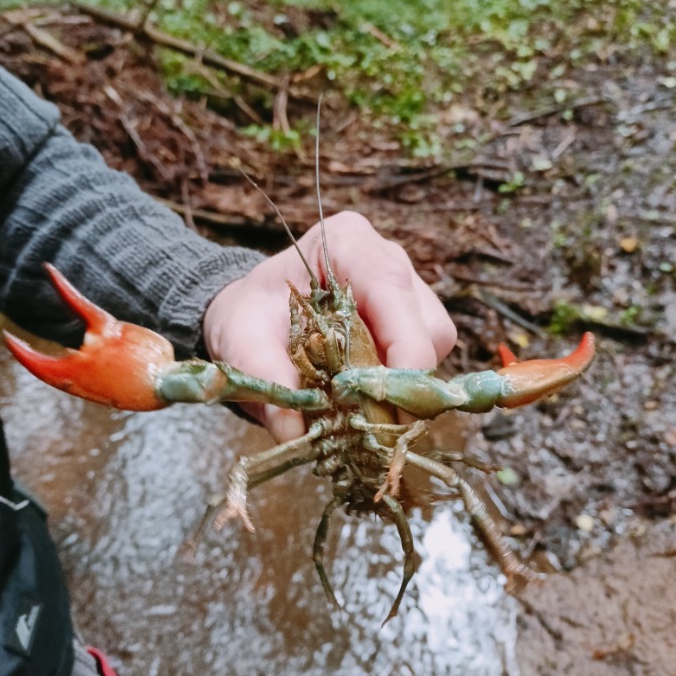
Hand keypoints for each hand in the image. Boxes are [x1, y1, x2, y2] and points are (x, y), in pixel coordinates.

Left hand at [202, 211, 456, 442]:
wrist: (252, 317)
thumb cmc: (249, 317)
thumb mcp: (241, 340)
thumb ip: (264, 377)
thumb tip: (294, 432)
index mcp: (349, 243)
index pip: (394, 292)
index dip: (400, 352)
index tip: (384, 406)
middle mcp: (389, 261)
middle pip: (428, 327)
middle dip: (401, 381)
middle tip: (366, 422)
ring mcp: (409, 291)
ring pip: (434, 348)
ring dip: (402, 388)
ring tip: (359, 411)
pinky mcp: (414, 323)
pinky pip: (425, 362)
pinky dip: (398, 389)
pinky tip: (365, 400)